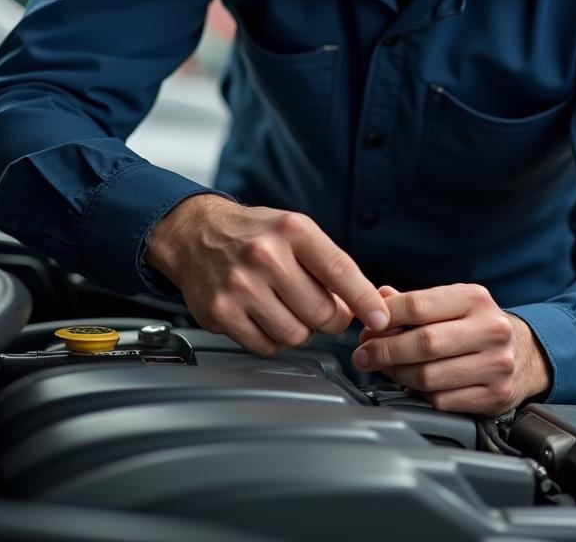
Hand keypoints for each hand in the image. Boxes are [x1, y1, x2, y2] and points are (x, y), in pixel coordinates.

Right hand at [145, 194, 388, 355]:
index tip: (380, 318)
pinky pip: (265, 346)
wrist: (195, 234)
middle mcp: (266, 255)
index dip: (365, 300)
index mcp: (292, 230)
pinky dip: (272, 339)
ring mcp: (241, 286)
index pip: (340, 270)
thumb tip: (362, 305)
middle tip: (322, 310)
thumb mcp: (295, 230)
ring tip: (288, 309)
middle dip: (331, 319)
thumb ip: (328, 263)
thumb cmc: (254, 234)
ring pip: (296, 334)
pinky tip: (264, 316)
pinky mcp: (221, 312)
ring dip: (301, 330)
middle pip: (321, 312)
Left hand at [352, 283, 552, 416]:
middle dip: (384, 350)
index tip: (366, 327)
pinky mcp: (494, 395)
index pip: (419, 305)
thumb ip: (416, 302)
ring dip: (396, 375)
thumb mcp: (453, 303)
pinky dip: (418, 394)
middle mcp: (490, 329)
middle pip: (423, 343)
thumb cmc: (478, 325)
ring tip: (384, 369)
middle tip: (364, 354)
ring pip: (429, 376)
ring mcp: (495, 365)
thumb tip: (379, 299)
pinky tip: (412, 385)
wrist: (527, 353)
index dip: (385, 317)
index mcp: (475, 299)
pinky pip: (441, 400)